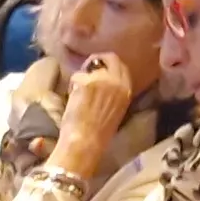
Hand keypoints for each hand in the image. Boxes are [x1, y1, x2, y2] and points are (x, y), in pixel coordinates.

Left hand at [51, 56, 135, 182]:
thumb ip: (113, 92)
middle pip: (108, 58)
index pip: (121, 66)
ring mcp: (102, 80)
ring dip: (82, 76)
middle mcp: (117, 81)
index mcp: (127, 90)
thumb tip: (102, 81)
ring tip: (77, 92)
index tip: (99, 69)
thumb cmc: (99, 133)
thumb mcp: (115, 109)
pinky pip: (76, 76)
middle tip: (85, 74)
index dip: (108, 64)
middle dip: (95, 62)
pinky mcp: (86, 82)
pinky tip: (71, 98)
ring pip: (89, 67)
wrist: (85, 142)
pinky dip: (72, 85)